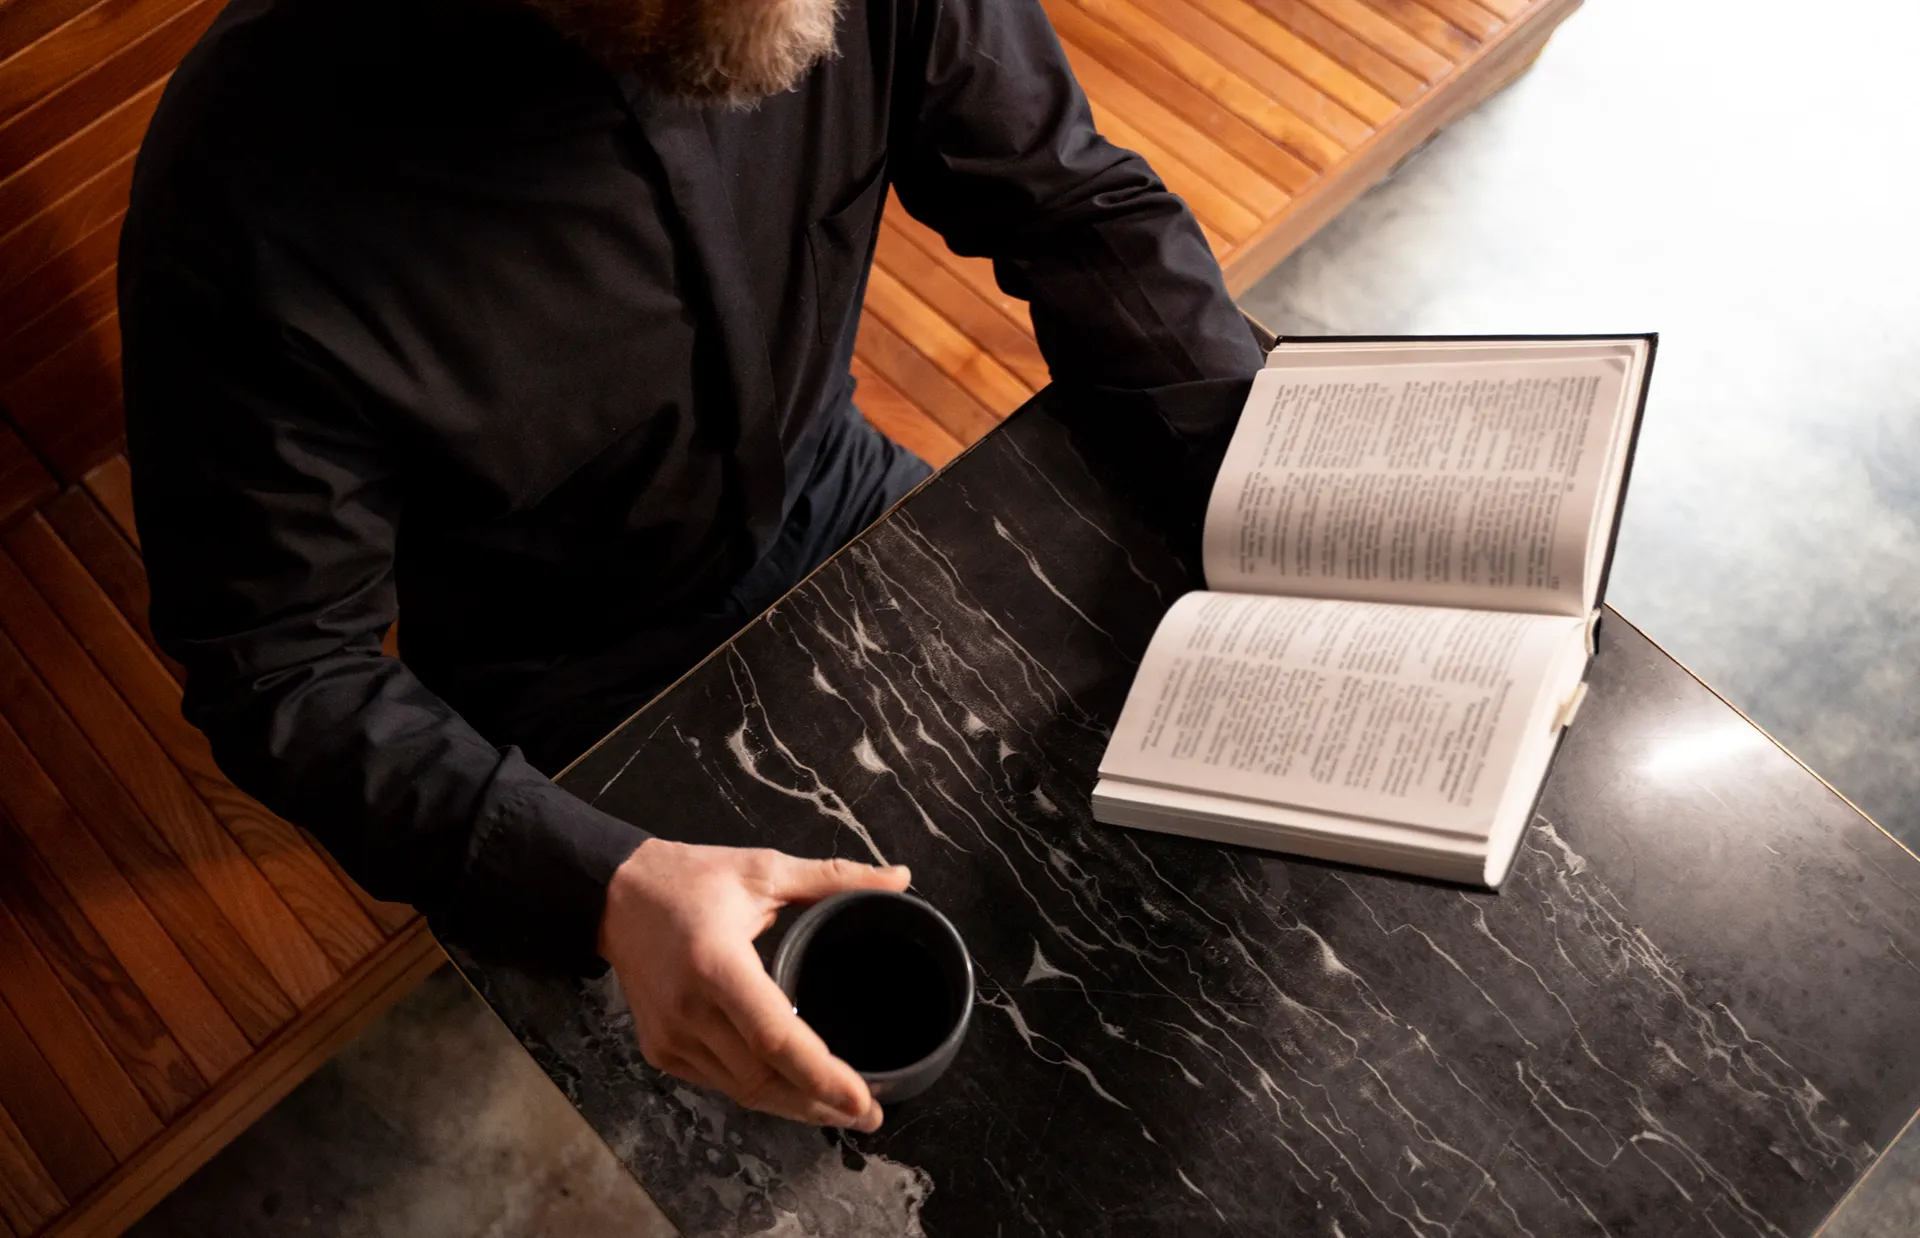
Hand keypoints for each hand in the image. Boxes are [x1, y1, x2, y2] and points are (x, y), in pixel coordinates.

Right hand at [598, 838, 910, 1129]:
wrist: (614, 896)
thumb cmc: (689, 879)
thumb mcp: (763, 869)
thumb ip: (833, 877)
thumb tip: (900, 879)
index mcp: (717, 964)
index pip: (775, 1036)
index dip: (821, 1074)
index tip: (863, 1098)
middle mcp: (690, 1010)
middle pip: (762, 1079)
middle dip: (819, 1104)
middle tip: (871, 1113)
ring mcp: (671, 1037)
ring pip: (742, 1091)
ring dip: (792, 1106)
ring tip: (840, 1110)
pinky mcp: (661, 1050)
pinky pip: (719, 1083)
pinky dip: (758, 1091)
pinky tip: (791, 1092)